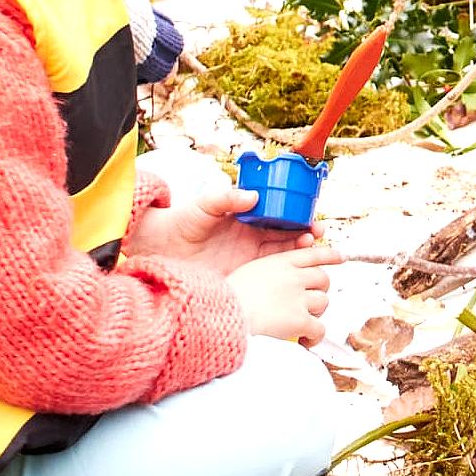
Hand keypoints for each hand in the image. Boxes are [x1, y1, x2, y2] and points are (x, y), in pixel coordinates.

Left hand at [124, 186, 313, 275]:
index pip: (280, 219)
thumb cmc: (179, 223)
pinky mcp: (239, 278)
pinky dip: (282, 276)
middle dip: (306, 237)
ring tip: (312, 252)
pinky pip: (265, 278)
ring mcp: (246, 261)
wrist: (157, 250)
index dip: (299, 219)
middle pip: (287, 239)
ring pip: (281, 258)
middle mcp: (250, 240)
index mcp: (247, 220)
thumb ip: (226, 199)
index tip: (312, 220)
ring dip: (299, 255)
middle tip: (318, 236)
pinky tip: (293, 277)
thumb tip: (252, 196)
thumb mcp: (203, 207)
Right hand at [230, 242, 340, 342]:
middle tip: (308, 304)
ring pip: (323, 302)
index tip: (339, 257)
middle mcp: (292, 276)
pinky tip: (304, 341)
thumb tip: (282, 286)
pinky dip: (314, 338)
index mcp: (278, 262)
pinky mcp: (299, 319)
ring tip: (301, 324)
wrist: (220, 319)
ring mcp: (297, 297)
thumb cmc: (226, 301)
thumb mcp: (247, 273)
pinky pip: (320, 328)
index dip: (329, 255)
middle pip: (323, 279)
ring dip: (315, 314)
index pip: (312, 253)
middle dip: (319, 292)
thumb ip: (268, 274)